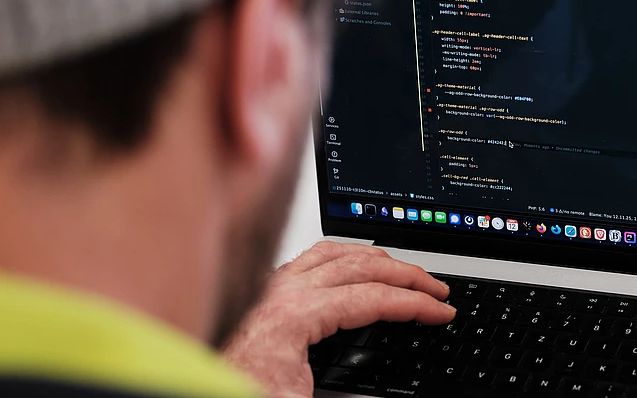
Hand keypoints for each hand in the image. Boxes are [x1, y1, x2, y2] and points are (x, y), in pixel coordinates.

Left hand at [222, 241, 454, 397]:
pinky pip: (314, 258)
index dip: (415, 305)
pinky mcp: (265, 293)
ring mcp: (271, 288)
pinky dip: (347, 257)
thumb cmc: (240, 391)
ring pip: (338, 252)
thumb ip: (350, 396)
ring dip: (379, 259)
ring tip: (407, 273)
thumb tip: (386, 394)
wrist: (195, 394)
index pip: (372, 297)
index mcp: (293, 316)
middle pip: (361, 265)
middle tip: (437, 289)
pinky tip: (358, 266)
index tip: (441, 311)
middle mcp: (280, 292)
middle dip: (407, 274)